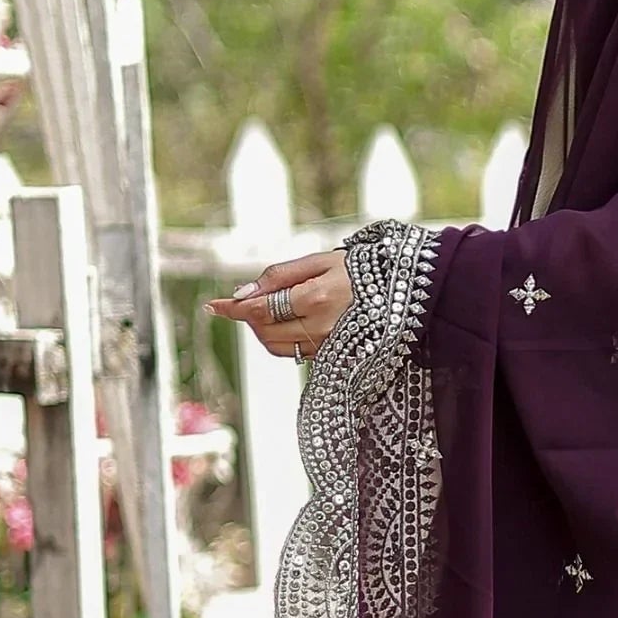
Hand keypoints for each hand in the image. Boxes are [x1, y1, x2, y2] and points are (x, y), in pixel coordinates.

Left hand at [208, 246, 351, 357]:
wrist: (404, 294)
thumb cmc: (362, 270)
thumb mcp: (322, 260)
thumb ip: (281, 275)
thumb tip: (244, 291)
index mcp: (316, 298)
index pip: (261, 308)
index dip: (233, 307)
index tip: (213, 306)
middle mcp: (320, 327)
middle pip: (264, 330)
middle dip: (248, 316)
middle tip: (247, 300)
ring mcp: (328, 346)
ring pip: (276, 346)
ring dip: (262, 330)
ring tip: (268, 310)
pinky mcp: (333, 357)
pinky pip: (294, 352)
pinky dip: (282, 338)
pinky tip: (287, 321)